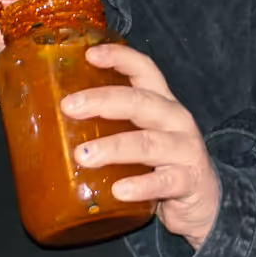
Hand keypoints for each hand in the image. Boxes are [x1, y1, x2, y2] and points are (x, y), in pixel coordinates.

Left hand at [60, 45, 220, 247]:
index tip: (89, 53)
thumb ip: (109, 129)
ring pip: (149, 143)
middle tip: (69, 107)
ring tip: (84, 155)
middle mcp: (175, 121)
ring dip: (115, 147)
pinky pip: (165, 182)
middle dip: (103, 100)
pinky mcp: (190, 181)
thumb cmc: (162, 165)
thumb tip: (48, 127)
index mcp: (161, 104)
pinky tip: (120, 190)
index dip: (119, 58)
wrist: (207, 202)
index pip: (144, 70)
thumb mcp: (140, 138)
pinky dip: (141, 185)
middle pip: (141, 101)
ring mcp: (185, 150)